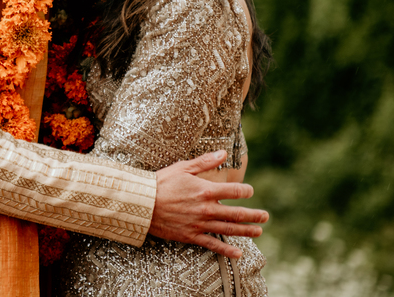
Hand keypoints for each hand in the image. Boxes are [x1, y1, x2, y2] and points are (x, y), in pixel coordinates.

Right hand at [150, 150, 269, 257]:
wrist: (141, 202)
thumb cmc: (160, 182)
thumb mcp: (182, 168)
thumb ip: (205, 162)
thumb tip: (223, 153)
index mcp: (205, 190)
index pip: (234, 191)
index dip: (245, 191)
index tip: (249, 191)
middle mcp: (206, 208)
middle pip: (237, 213)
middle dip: (254, 215)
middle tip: (265, 216)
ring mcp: (200, 224)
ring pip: (229, 229)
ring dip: (247, 231)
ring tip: (258, 231)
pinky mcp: (191, 235)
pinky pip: (213, 244)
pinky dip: (227, 250)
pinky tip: (238, 253)